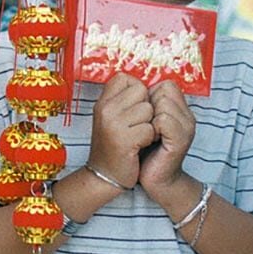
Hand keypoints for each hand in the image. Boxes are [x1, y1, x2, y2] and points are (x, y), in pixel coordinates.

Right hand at [88, 72, 156, 190]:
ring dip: (149, 124)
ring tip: (138, 136)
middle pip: (141, 91)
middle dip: (146, 107)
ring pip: (148, 110)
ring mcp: (113, 124)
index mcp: (102, 101)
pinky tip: (138, 146)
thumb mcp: (109, 117)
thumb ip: (122, 100)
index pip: (126, 78)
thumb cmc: (112, 145)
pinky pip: (150, 129)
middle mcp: (105, 109)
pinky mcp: (124, 140)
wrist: (103, 175)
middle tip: (137, 125)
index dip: (136, 91)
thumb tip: (143, 85)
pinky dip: (149, 139)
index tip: (132, 108)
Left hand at [138, 80, 195, 196]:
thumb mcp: (146, 121)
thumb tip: (134, 84)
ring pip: (163, 102)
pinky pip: (163, 119)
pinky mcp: (181, 140)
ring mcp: (187, 128)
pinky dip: (151, 127)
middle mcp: (187, 116)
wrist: (154, 180)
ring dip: (148, 116)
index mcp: (180, 110)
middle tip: (144, 126)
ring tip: (147, 133)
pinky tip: (148, 140)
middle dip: (148, 104)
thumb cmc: (145, 150)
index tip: (142, 115)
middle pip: (165, 90)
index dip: (149, 95)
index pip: (166, 84)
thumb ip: (147, 103)